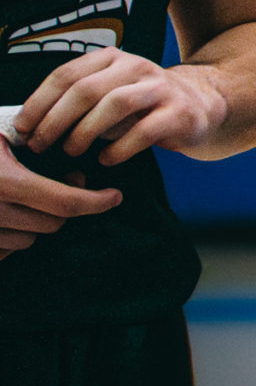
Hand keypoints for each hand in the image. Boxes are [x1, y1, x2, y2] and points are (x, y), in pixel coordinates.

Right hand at [0, 133, 120, 252]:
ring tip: (20, 199)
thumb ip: (38, 147)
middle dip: (62, 207)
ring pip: (28, 240)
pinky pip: (6, 251)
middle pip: (52, 223)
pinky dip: (10, 235)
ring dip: (33, 223)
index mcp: (3, 182)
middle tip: (61, 183)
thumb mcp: (0, 134)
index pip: (64, 202)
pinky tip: (5, 216)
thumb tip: (79, 176)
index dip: (96, 201)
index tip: (114, 196)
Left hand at [11, 48, 229, 167]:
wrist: (201, 105)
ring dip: (85, 132)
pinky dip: (119, 149)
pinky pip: (143, 131)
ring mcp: (160, 88)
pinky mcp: (179, 113)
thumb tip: (33, 126)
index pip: (66, 75)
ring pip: (114, 105)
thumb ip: (78, 102)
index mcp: (112, 58)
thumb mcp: (109, 92)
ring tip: (71, 151)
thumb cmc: (143, 105)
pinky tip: (107, 159)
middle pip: (86, 89)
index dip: (39, 102)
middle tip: (40, 145)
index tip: (22, 128)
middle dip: (55, 120)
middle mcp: (136, 66)